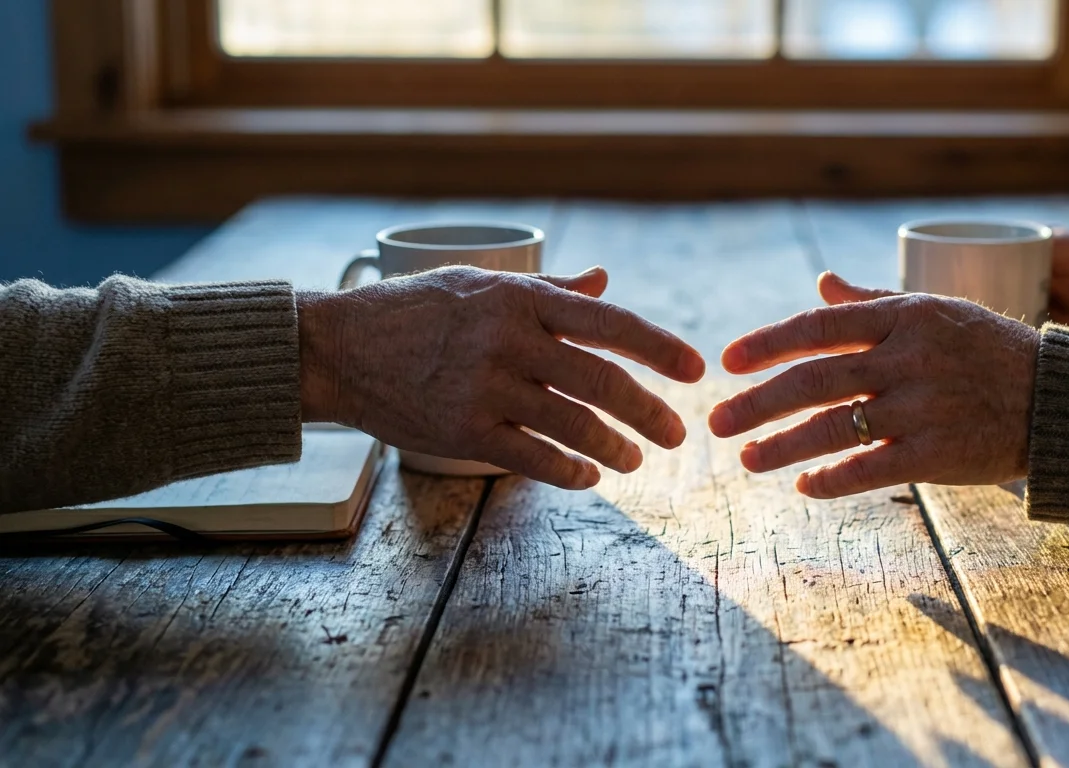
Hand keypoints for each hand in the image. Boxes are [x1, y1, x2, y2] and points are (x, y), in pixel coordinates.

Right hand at [297, 266, 705, 489]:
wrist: (337, 347)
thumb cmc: (412, 310)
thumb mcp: (480, 283)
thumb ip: (549, 289)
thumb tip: (604, 281)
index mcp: (520, 299)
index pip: (609, 323)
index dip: (658, 348)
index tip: (693, 370)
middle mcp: (510, 340)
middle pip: (602, 381)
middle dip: (649, 411)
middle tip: (676, 432)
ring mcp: (487, 387)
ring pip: (575, 425)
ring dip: (615, 447)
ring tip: (635, 458)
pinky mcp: (466, 429)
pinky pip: (535, 458)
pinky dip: (570, 471)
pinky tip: (589, 477)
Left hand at [708, 273, 1037, 498]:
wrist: (1060, 400)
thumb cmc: (990, 353)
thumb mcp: (937, 311)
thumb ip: (873, 301)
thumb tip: (821, 282)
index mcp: (905, 316)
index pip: (819, 326)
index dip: (768, 344)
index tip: (727, 362)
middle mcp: (910, 357)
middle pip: (816, 378)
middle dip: (759, 402)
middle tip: (717, 422)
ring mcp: (924, 406)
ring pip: (836, 426)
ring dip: (784, 445)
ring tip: (748, 460)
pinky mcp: (939, 452)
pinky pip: (871, 468)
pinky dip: (833, 479)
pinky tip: (805, 486)